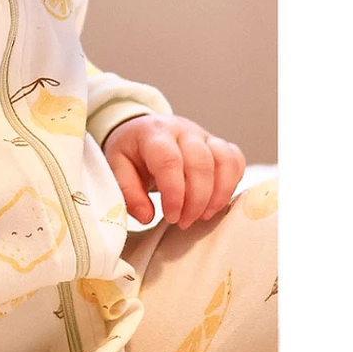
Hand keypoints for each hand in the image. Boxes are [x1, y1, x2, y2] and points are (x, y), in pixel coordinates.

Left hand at [102, 115, 244, 228]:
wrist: (141, 130)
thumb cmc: (130, 150)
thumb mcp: (116, 167)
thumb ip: (128, 192)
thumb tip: (147, 216)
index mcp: (154, 133)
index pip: (170, 162)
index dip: (174, 194)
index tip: (171, 217)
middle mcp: (182, 130)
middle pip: (201, 163)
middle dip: (196, 200)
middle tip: (184, 222)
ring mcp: (204, 135)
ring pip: (225, 161)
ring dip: (218, 195)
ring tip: (202, 216)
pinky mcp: (218, 144)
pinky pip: (235, 160)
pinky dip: (231, 184)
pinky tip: (215, 202)